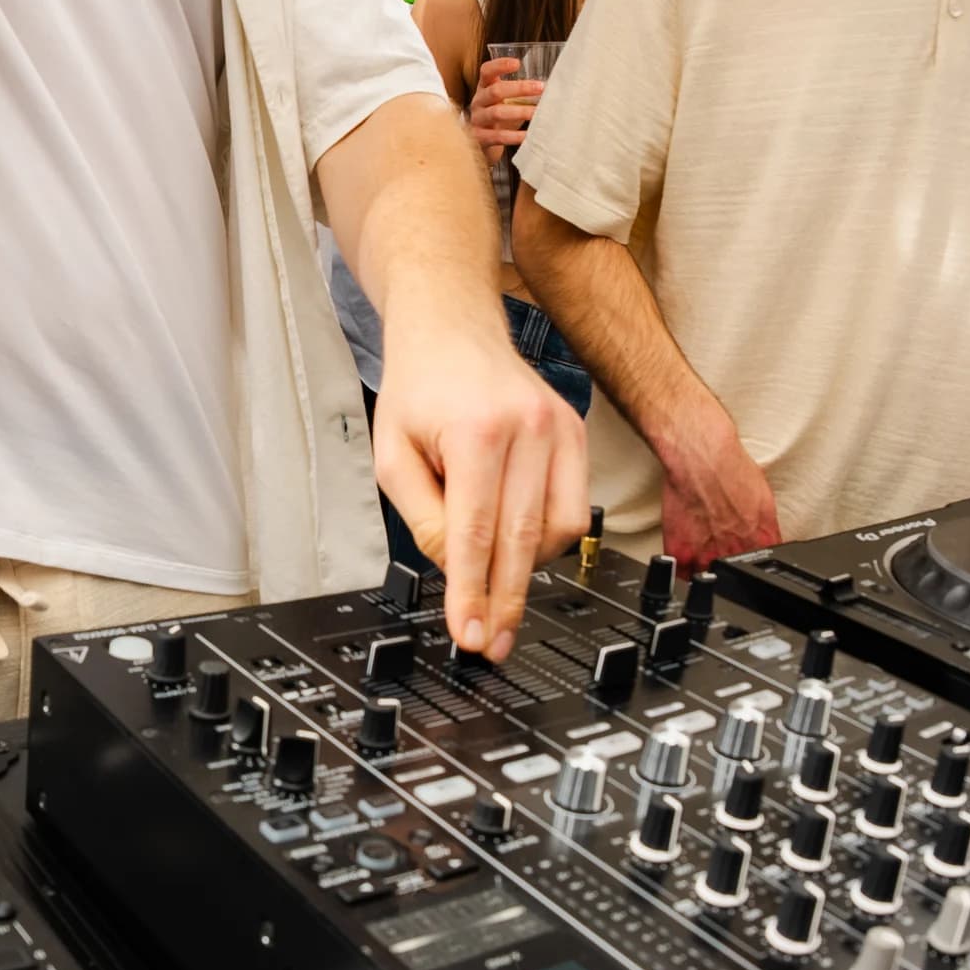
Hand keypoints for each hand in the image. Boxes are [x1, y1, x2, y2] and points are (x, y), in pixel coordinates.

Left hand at [373, 308, 590, 661]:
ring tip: (494, 577)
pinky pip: (574, 509)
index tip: (469, 632)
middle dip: (504, 600)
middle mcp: (528, 428)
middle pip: (522, 540)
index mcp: (477, 431)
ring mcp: (561, 429)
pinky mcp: (577, 434)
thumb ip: (423, 519)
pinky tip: (517, 542)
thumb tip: (458, 571)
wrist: (451, 329)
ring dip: (526, 567)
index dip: (473, 592)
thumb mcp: (392, 456)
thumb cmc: (419, 388)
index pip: (476, 533)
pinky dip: (547, 538)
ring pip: (558, 531)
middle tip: (490, 641)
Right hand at [466, 54, 545, 163]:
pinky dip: (514, 136)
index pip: (486, 71)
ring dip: (520, 111)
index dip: (499, 65)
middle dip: (520, 88)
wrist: (484, 144)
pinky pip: (498, 136)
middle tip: (541, 88)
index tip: (517, 63)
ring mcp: (477, 120)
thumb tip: (554, 87)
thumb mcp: (506, 101)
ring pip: (497, 112)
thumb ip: (521, 93)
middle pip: (495, 91)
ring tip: (538, 112)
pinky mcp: (480, 138)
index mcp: (484, 88)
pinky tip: (528, 135)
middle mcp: (478, 102)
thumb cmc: (501, 118)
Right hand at [655, 402, 781, 569]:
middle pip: (735, 576)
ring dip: (706, 569)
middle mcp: (736, 551)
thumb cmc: (730, 468)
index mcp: (762, 540)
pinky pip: (682, 574)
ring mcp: (708, 555)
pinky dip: (684, 568)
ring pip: (709, 578)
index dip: (754, 562)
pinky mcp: (682, 553)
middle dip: (729, 565)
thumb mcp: (764, 499)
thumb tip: (767, 537)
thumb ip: (766, 526)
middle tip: (721, 550)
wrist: (702, 458)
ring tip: (702, 550)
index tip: (747, 558)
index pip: (764, 565)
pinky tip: (686, 555)